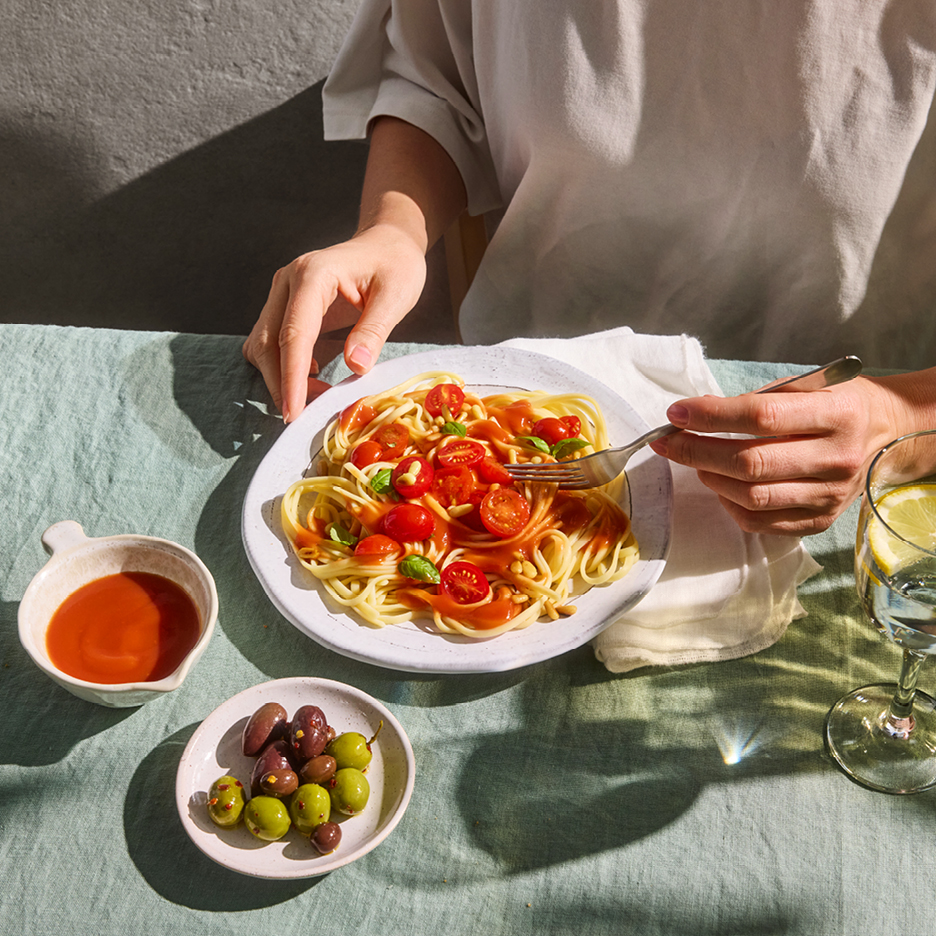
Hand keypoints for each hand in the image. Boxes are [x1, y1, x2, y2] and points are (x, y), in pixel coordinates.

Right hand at [242, 224, 426, 421]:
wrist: (387, 244)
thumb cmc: (395, 265)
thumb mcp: (396, 296)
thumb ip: (374, 330)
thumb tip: (355, 369)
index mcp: (313, 274)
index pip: (293, 333)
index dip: (291, 377)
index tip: (294, 412)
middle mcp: (288, 282)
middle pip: (267, 342)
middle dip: (281, 384)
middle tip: (308, 415)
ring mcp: (282, 294)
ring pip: (262, 346)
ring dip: (281, 378)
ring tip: (316, 398)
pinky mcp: (285, 307)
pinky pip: (272, 344)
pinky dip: (285, 368)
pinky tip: (314, 380)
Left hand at [648, 376, 897, 535]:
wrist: (885, 434)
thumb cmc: (834, 403)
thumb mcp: (804, 385)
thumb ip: (754, 400)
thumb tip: (694, 415)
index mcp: (837, 414)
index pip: (762, 417)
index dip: (711, 416)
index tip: (676, 413)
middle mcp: (837, 458)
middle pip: (751, 463)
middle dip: (696, 451)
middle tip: (668, 441)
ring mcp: (830, 496)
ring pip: (751, 497)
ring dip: (710, 477)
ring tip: (696, 459)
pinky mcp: (820, 521)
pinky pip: (760, 522)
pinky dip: (729, 504)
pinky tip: (721, 484)